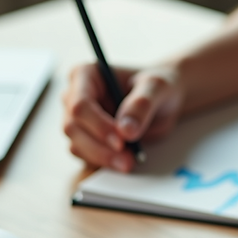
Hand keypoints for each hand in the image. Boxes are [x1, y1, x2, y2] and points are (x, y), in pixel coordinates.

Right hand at [62, 63, 183, 171]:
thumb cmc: (158, 87)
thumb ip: (141, 105)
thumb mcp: (157, 88)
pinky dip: (103, 162)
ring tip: (129, 162)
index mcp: (86, 75)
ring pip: (76, 145)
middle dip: (99, 147)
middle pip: (73, 127)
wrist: (163, 101)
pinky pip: (85, 156)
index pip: (80, 104)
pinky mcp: (85, 139)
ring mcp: (78, 120)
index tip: (121, 142)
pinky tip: (123, 160)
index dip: (98, 126)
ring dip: (101, 158)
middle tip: (127, 160)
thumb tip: (125, 130)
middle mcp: (75, 96)